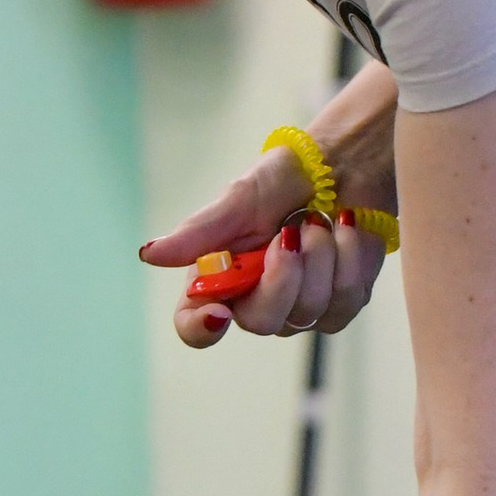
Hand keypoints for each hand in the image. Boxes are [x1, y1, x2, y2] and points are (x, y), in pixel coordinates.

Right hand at [139, 61, 399, 347]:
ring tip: (319, 219)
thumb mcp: (238, 200)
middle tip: (291, 230)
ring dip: (320, 255)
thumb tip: (147, 254)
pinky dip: (348, 257)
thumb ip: (199, 232)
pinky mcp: (339, 305)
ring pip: (309, 311)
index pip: (195, 325)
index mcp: (219, 279)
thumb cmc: (283, 180)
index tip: (218, 312)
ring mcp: (298, 309)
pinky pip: (346, 301)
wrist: (342, 166)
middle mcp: (254, 302)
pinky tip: (344, 228)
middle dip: (283, 274)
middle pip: (261, 322)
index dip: (201, 328)